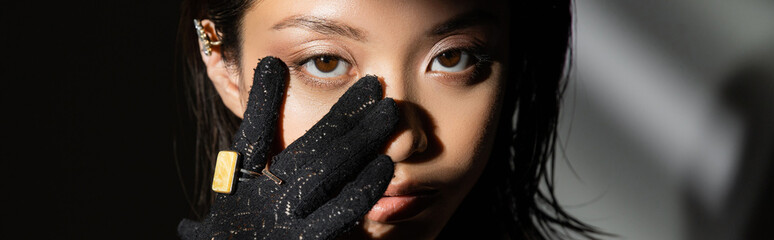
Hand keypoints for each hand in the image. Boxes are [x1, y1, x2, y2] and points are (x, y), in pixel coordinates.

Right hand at [178, 57, 397, 238]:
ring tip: (389, 113)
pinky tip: (384, 166)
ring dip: (361, 140)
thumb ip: (252, 141)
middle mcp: (263, 199)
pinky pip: (341, 213)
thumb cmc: (244, 229)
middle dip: (344, 114)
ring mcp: (285, 222)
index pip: (253, 134)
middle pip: (307, 147)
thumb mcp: (237, 190)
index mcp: (241, 184)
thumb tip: (267, 72)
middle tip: (374, 86)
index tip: (274, 65)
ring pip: (326, 172)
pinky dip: (363, 188)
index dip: (263, 100)